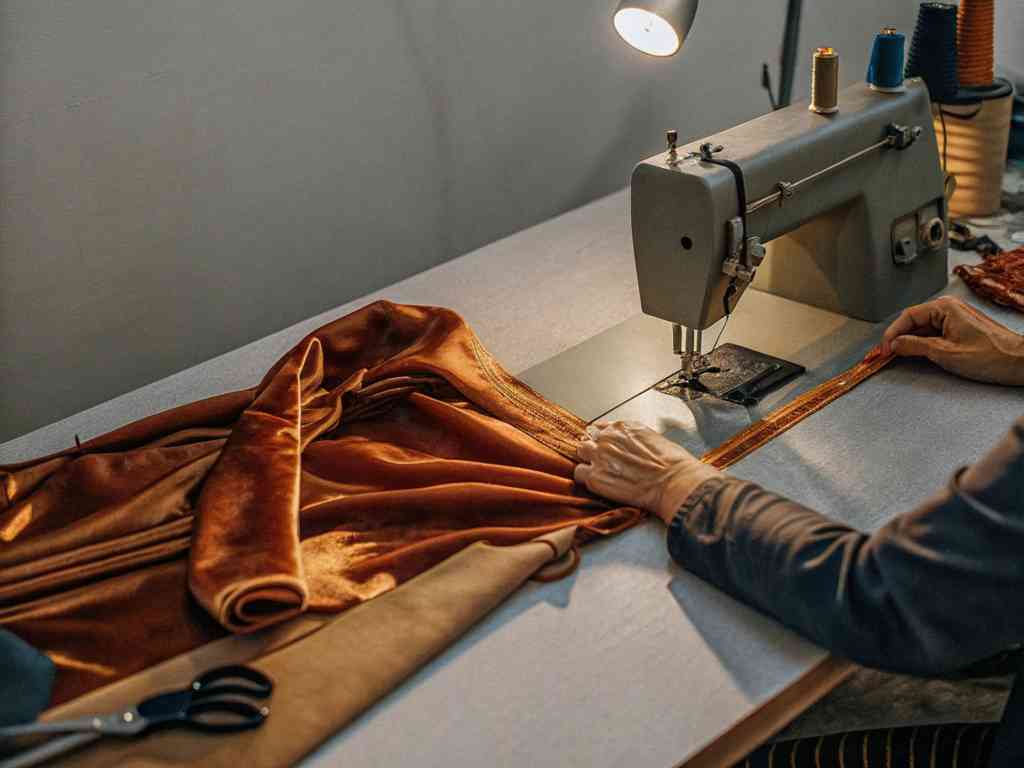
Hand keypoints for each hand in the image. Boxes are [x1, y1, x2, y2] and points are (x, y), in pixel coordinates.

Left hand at [575, 421, 719, 524]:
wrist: (674, 482)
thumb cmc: (671, 463)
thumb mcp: (652, 438)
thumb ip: (631, 438)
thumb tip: (626, 446)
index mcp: (622, 427)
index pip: (601, 429)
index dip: (603, 441)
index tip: (607, 449)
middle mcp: (607, 438)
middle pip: (588, 440)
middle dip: (594, 451)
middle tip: (604, 464)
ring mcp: (599, 456)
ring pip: (580, 454)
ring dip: (588, 462)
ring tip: (601, 473)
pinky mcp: (595, 477)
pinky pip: (579, 474)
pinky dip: (586, 479)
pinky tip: (600, 484)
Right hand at [880, 297, 1023, 385]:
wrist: (1019, 362)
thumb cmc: (990, 355)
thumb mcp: (945, 353)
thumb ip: (915, 346)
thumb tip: (894, 345)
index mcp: (944, 307)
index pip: (907, 317)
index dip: (892, 334)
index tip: (884, 350)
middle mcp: (949, 309)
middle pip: (913, 322)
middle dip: (898, 338)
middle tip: (887, 355)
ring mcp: (955, 319)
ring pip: (923, 329)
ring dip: (910, 343)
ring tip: (899, 357)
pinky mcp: (959, 330)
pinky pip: (934, 334)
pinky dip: (922, 345)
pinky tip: (917, 355)